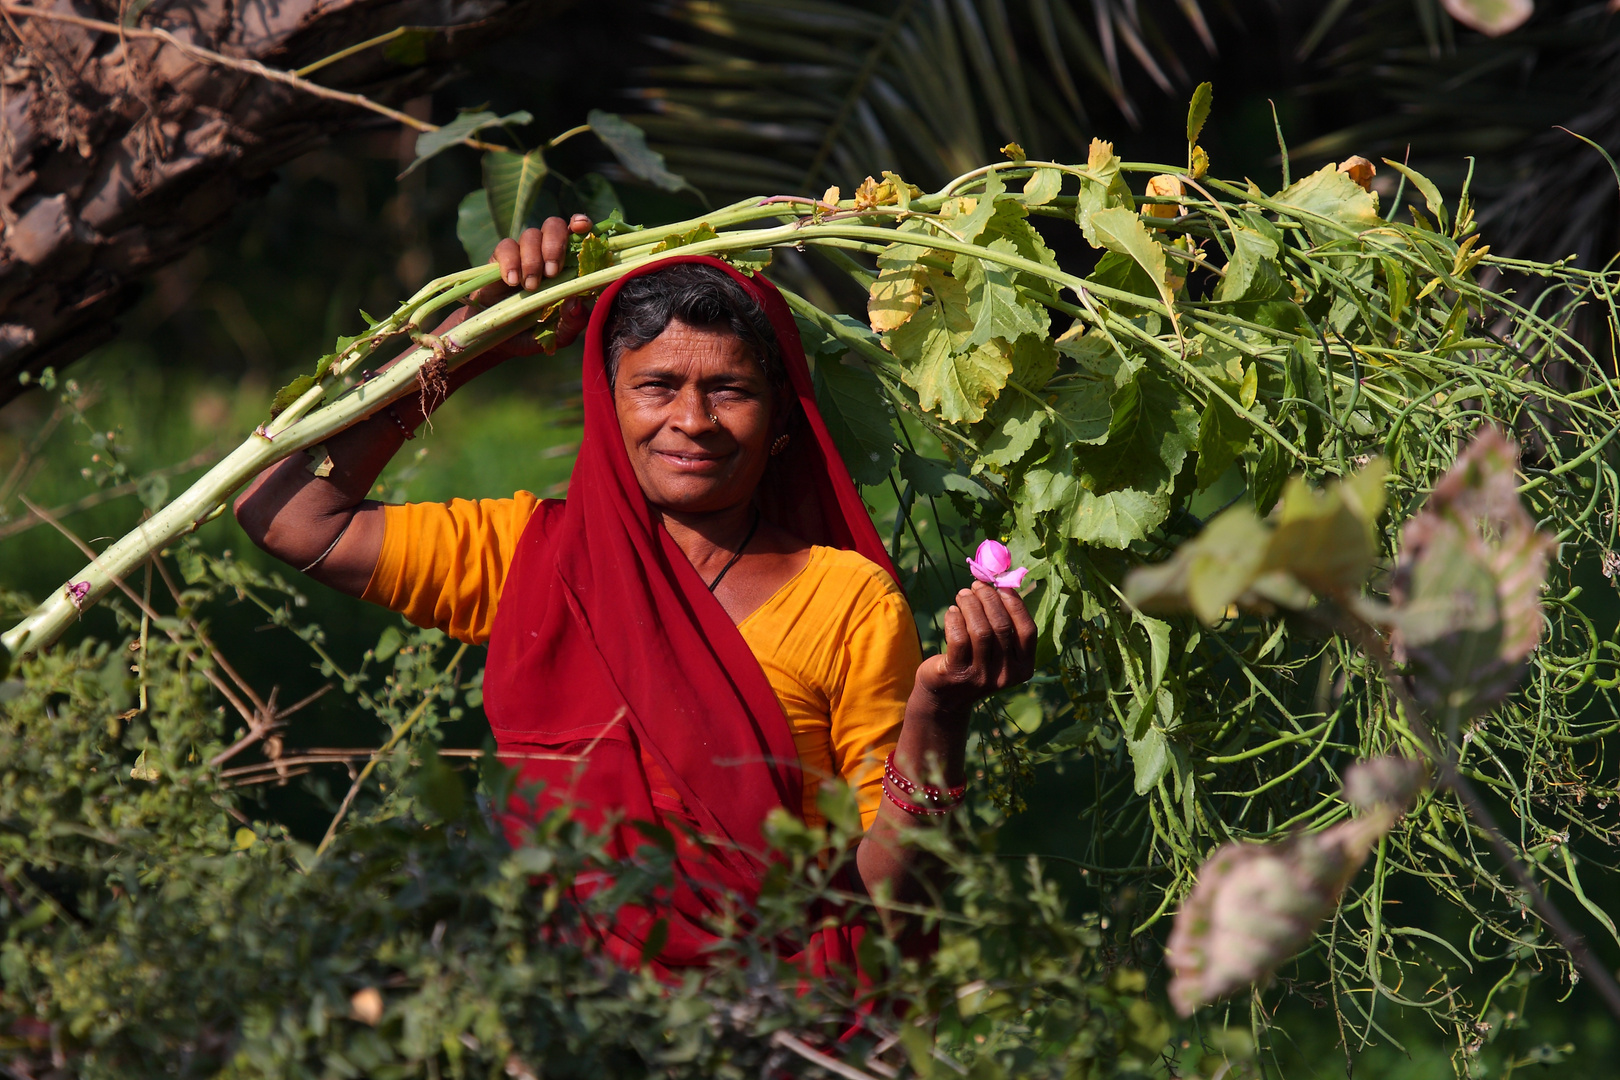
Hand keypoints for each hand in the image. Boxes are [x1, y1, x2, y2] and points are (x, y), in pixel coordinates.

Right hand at [390, 216, 596, 427]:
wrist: (499, 341)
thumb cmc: (536, 333)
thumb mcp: (560, 335)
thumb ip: (574, 322)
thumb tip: (577, 302)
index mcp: (568, 267)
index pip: (577, 234)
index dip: (580, 224)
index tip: (582, 226)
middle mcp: (547, 254)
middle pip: (553, 225)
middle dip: (555, 244)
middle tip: (552, 272)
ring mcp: (523, 255)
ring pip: (530, 234)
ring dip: (532, 259)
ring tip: (529, 286)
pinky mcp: (499, 261)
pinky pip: (505, 247)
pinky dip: (510, 261)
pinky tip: (512, 282)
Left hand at [914, 581, 1037, 716]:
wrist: (946, 695)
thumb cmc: (976, 661)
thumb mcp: (997, 649)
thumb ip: (1005, 623)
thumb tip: (1002, 583)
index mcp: (1024, 667)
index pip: (1028, 630)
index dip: (1016, 604)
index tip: (1001, 586)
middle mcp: (1006, 675)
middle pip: (1002, 626)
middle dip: (988, 599)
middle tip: (976, 585)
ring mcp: (981, 677)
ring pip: (980, 630)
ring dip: (970, 605)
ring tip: (962, 595)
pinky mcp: (957, 674)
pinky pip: (958, 638)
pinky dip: (955, 619)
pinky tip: (952, 612)